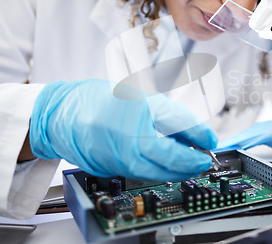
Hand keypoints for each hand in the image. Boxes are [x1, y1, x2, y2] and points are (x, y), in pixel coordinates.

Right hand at [29, 79, 216, 180]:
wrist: (60, 115)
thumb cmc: (96, 100)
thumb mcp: (135, 97)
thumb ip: (163, 115)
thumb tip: (189, 133)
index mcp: (136, 107)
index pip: (178, 123)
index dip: (200, 133)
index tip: (211, 139)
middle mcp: (127, 134)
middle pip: (171, 155)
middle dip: (193, 160)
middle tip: (205, 159)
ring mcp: (118, 156)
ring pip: (158, 171)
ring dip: (179, 170)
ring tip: (191, 165)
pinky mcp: (112, 169)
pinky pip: (143, 174)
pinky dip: (160, 172)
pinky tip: (168, 168)